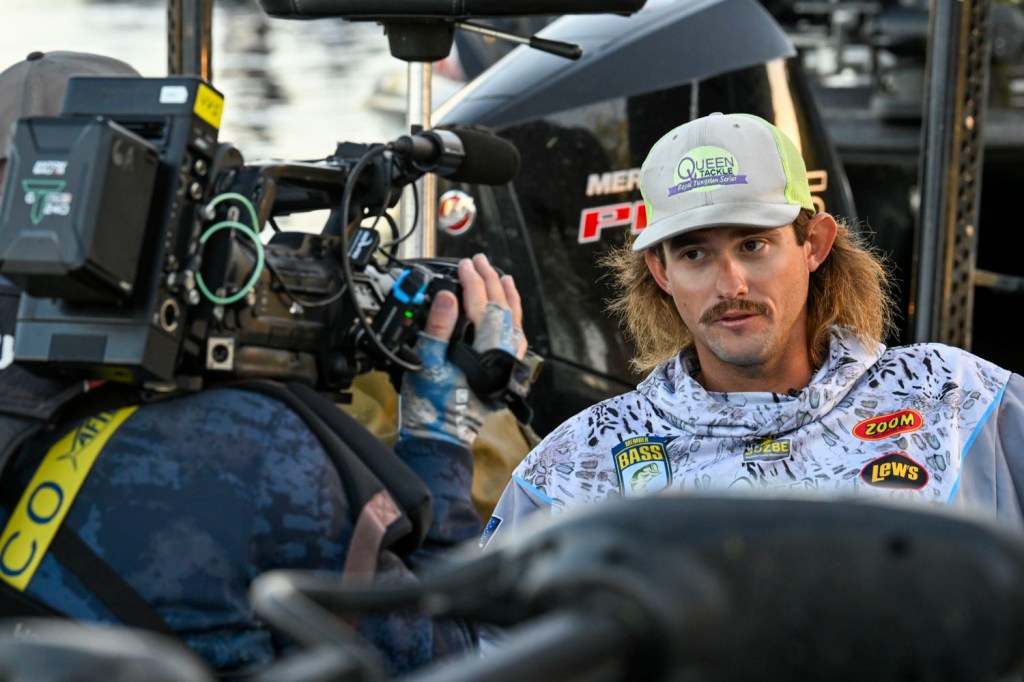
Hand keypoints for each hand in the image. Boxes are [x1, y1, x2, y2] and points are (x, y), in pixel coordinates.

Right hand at [399, 254, 526, 446]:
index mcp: (482, 351)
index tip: (464, 264)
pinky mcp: (503, 374)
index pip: (482, 305)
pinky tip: (509, 314)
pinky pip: (515, 339)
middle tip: (480, 261)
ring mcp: (505, 365)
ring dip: (508, 297)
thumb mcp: (426, 363)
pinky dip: (513, 320)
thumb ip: (438, 328)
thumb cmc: (431, 406)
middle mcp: (500, 356)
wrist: (440, 438)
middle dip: (491, 281)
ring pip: (514, 322)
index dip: (472, 281)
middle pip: (502, 309)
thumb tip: (448, 296)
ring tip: (503, 277)